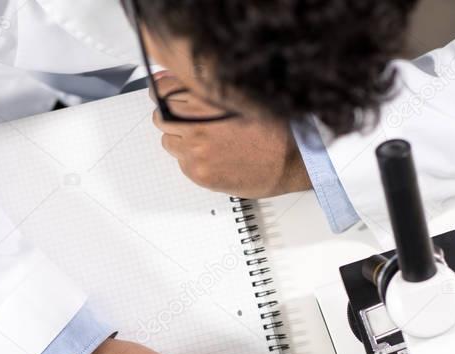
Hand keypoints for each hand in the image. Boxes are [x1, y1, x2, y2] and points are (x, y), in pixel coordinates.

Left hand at [151, 73, 311, 197]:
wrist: (293, 162)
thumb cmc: (274, 129)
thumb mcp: (244, 95)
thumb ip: (210, 86)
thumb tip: (175, 79)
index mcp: (208, 100)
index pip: (164, 90)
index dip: (161, 90)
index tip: (162, 92)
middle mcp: (198, 126)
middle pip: (162, 117)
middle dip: (170, 116)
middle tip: (186, 119)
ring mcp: (196, 152)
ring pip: (169, 141)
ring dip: (180, 138)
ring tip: (205, 139)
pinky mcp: (200, 173)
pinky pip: (181, 162)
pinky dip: (191, 158)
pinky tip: (212, 154)